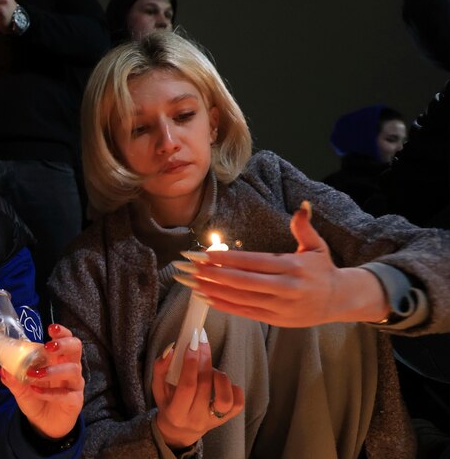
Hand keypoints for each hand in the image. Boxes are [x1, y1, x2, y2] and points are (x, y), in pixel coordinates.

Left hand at [0, 323, 83, 439]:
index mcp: (58, 359)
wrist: (43, 424)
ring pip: (73, 370)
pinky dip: (49, 392)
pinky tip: (36, 391)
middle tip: (49, 346)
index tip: (51, 328)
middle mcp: (69, 367)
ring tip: (35, 374)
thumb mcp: (21, 389)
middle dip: (64, 344)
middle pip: (76, 348)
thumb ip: (14, 379)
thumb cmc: (36, 399)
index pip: (66, 339)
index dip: (62, 332)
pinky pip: (66, 394)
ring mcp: (74, 384)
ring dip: (52, 370)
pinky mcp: (75, 400)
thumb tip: (3, 368)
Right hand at [152, 334, 243, 448]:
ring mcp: (213, 421)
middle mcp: (196, 419)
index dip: (190, 363)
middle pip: (205, 386)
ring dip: (219, 377)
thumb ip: (160, 368)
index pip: (187, 386)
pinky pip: (238, 403)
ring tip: (210, 369)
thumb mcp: (157, 388)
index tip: (191, 344)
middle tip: (201, 343)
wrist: (180, 429)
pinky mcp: (227, 419)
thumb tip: (171, 350)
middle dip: (204, 360)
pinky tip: (221, 381)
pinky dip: (233, 387)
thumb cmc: (168, 403)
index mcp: (176, 413)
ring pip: (225, 398)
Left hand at [174, 202, 389, 326]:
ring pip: (240, 298)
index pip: (251, 262)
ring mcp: (280, 307)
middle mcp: (285, 288)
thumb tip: (302, 205)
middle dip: (210, 274)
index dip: (224, 259)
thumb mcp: (316, 245)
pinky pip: (245, 313)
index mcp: (292, 267)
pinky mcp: (276, 320)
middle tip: (186, 266)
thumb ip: (304, 226)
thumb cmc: (322, 269)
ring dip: (211, 290)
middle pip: (241, 281)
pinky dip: (223, 306)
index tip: (201, 254)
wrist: (340, 300)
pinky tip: (204, 297)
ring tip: (188, 281)